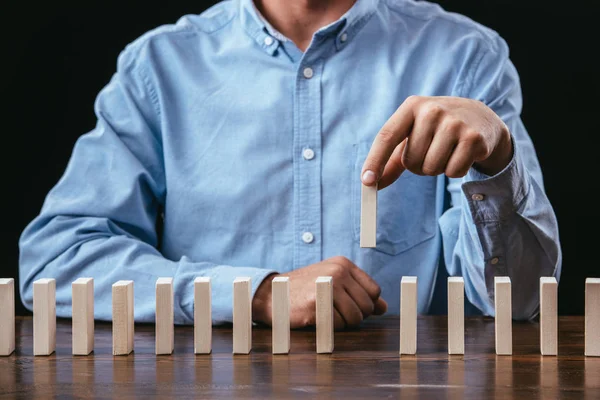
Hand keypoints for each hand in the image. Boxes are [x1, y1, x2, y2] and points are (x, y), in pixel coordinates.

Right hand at [252, 256, 387, 329]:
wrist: (273, 294)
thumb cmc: (306, 290)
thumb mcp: (334, 284)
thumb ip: (359, 293)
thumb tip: (384, 308)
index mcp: (344, 264)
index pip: (374, 291)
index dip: (366, 304)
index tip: (349, 305)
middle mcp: (338, 271)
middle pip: (367, 306)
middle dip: (355, 316)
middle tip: (335, 312)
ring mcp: (328, 286)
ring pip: (355, 317)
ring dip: (343, 323)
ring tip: (327, 315)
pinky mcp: (317, 304)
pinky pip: (338, 325)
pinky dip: (330, 327)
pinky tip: (317, 318)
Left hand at [361, 95, 513, 188]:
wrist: (480, 118)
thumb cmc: (436, 129)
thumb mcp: (412, 135)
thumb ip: (390, 160)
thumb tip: (370, 183)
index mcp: (412, 106)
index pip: (387, 136)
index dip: (375, 161)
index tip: (367, 181)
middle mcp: (432, 110)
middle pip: (411, 161)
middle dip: (418, 166)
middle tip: (431, 151)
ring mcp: (455, 123)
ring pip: (431, 168)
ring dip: (436, 169)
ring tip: (446, 151)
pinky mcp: (474, 138)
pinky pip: (453, 172)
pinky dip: (455, 171)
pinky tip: (462, 154)